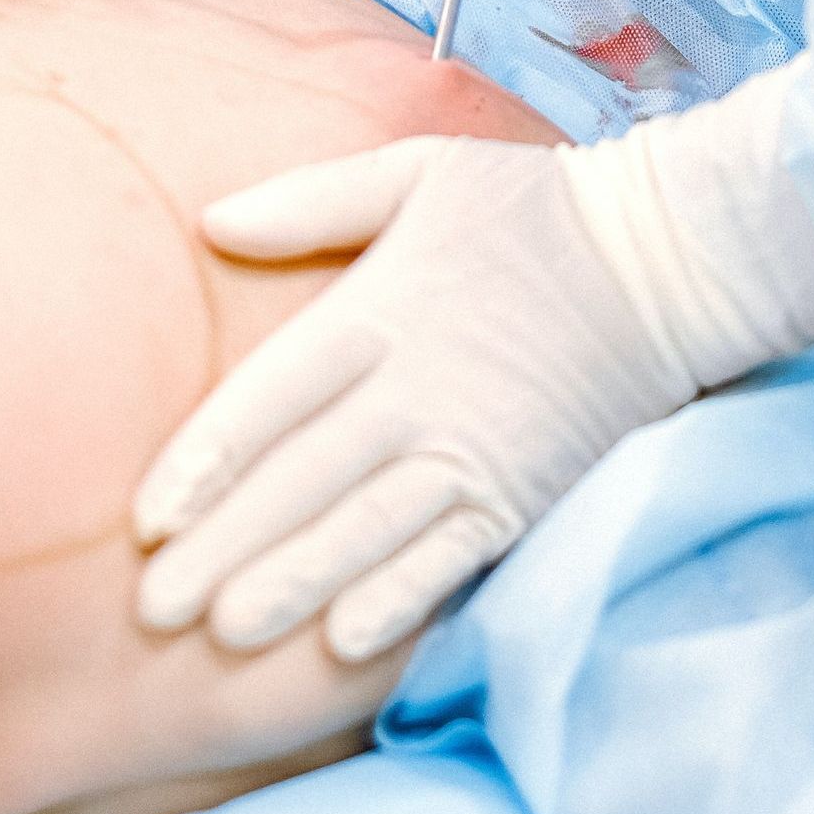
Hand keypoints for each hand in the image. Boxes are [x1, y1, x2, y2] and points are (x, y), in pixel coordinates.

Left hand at [133, 73, 813, 661]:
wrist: (666, 261)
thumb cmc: (531, 209)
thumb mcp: (419, 172)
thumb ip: (312, 199)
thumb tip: (210, 219)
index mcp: (379, 309)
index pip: (269, 397)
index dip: (204, 462)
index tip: (147, 518)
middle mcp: (417, 387)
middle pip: (302, 479)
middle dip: (225, 548)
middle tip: (154, 611)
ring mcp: (473, 446)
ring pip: (366, 529)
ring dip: (293, 583)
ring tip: (228, 633)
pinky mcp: (523, 488)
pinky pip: (450, 556)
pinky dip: (399, 599)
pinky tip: (346, 641)